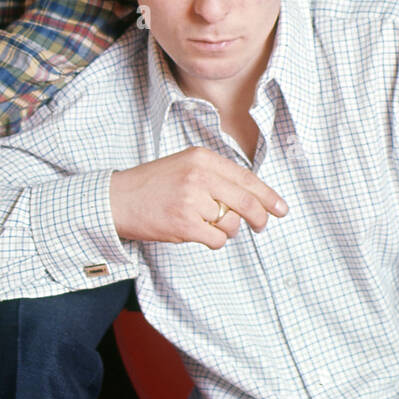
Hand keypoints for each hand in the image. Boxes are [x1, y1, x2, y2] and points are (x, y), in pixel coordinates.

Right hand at [109, 146, 287, 248]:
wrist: (117, 199)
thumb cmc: (152, 185)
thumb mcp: (185, 165)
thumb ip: (216, 176)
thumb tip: (252, 197)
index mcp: (202, 157)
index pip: (246, 177)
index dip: (267, 195)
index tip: (281, 208)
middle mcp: (200, 175)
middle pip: (246, 201)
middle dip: (259, 217)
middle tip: (262, 226)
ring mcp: (192, 199)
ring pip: (231, 223)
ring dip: (226, 229)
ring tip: (205, 224)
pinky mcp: (184, 223)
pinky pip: (216, 239)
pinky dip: (213, 240)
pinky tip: (197, 232)